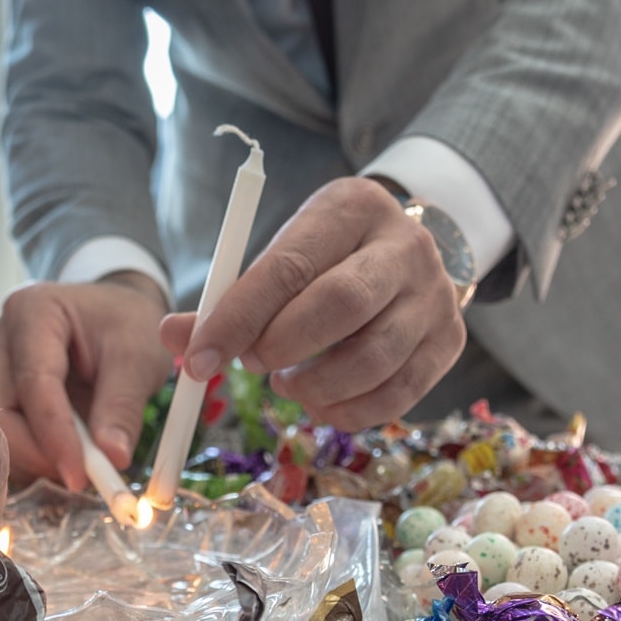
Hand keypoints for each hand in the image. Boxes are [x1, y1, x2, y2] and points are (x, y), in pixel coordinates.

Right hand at [0, 274, 171, 489]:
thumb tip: (114, 457)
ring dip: (38, 457)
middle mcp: (0, 337)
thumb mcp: (138, 359)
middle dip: (40, 452)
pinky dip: (35, 455)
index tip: (78, 476)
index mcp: (33, 312)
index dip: (54, 436)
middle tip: (82, 476)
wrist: (116, 316)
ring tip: (82, 461)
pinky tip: (65, 456)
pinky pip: (6, 434)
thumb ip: (123, 407)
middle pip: (2, 410)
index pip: (34, 384)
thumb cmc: (126, 325)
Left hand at [164, 176, 466, 431]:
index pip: (289, 265)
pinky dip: (348, 412)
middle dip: (281, 347)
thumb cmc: (327, 257)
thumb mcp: (282, 255)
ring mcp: (435, 296)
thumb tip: (171, 336)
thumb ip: (229, 296)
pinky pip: (398, 394)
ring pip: (373, 358)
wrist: (409, 249)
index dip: (238, 318)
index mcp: (352, 208)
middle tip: (252, 366)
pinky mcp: (449, 341)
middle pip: (341, 305)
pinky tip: (321, 402)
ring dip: (315, 386)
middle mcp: (405, 247)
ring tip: (288, 384)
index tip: (198, 359)